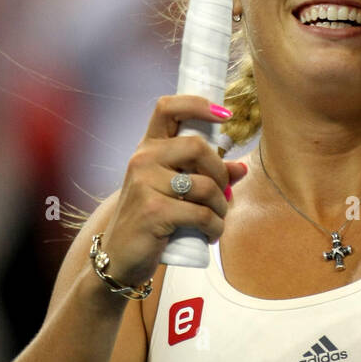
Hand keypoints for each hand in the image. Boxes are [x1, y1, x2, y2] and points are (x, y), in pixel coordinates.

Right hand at [100, 95, 248, 285]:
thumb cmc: (151, 219)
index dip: (198, 104)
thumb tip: (241, 167)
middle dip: (220, 172)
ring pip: (205, 185)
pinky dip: (214, 226)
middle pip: (197, 147)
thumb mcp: (175, 191)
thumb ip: (206, 175)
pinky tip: (210, 234)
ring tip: (217, 219)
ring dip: (221, 206)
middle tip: (223, 195)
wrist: (118, 257)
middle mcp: (143, 159)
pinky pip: (201, 214)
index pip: (167, 108)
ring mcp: (145, 184)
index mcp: (148, 148)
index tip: (225, 114)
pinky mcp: (153, 211)